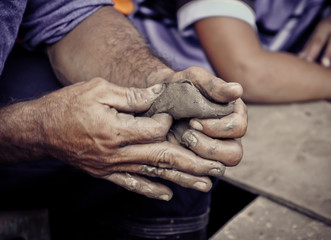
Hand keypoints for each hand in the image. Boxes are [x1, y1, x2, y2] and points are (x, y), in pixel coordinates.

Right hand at [34, 78, 226, 199]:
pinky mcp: (106, 172)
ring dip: (181, 179)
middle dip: (193, 162)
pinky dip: (151, 190)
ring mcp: (112, 166)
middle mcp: (117, 153)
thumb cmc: (69, 105)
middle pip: (162, 157)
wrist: (42, 129)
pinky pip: (132, 184)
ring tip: (205, 183)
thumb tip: (157, 96)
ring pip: (153, 174)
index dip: (169, 121)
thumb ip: (131, 96)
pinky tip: (168, 194)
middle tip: (217, 167)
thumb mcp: (98, 90)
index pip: (155, 130)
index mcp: (116, 130)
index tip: (175, 114)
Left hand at [164, 67, 246, 166]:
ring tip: (181, 140)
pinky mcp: (201, 161)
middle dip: (209, 146)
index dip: (217, 127)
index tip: (194, 120)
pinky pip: (201, 173)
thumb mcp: (195, 79)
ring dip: (199, 157)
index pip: (238, 128)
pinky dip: (188, 166)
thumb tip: (237, 90)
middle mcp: (229, 135)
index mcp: (234, 114)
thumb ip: (215, 86)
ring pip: (220, 167)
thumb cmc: (180, 86)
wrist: (158, 99)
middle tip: (187, 133)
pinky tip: (175, 152)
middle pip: (234, 154)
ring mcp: (216, 150)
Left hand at [299, 7, 330, 69]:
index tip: (309, 61)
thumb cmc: (327, 29)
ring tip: (330, 72)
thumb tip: (298, 60)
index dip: (313, 51)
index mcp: (326, 27)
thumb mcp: (317, 33)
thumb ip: (309, 46)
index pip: (319, 39)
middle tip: (324, 66)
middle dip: (329, 55)